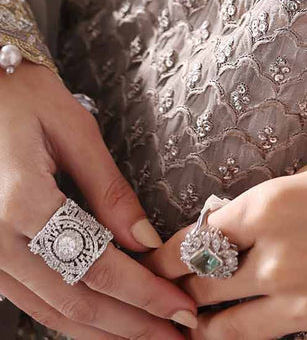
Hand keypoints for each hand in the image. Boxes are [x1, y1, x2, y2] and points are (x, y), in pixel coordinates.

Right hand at [0, 60, 197, 337]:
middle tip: (177, 337)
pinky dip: (72, 315)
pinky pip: (31, 300)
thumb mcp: (72, 128)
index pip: (95, 265)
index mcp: (21, 203)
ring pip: (49, 311)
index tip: (181, 309)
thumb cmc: (21, 95)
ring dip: (102, 331)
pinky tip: (107, 319)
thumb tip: (145, 240)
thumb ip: (109, 188)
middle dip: (129, 325)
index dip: (142, 294)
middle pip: (73, 300)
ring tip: (150, 336)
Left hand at [143, 128, 306, 339]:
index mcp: (272, 206)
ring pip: (229, 336)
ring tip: (202, 327)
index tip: (154, 263)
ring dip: (212, 329)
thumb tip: (227, 234)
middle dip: (184, 295)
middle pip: (203, 291)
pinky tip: (269, 332)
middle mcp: (282, 261)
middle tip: (171, 299)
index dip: (168, 256)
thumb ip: (269, 208)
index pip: (194, 242)